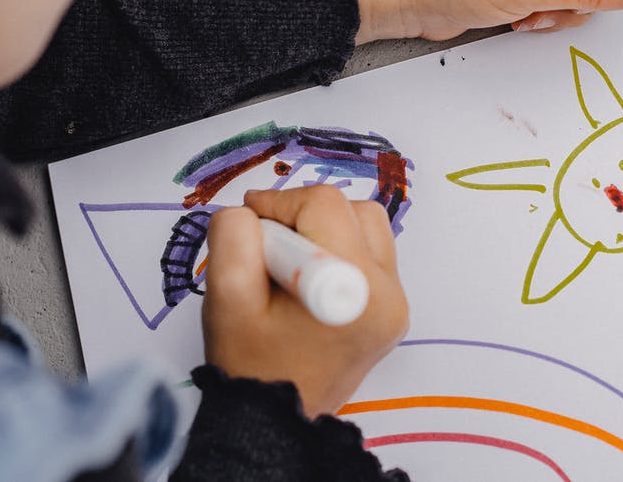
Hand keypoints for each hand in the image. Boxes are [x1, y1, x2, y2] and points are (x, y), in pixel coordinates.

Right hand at [200, 186, 408, 417]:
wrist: (276, 419)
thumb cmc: (251, 364)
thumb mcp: (226, 296)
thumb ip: (234, 236)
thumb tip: (253, 209)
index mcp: (354, 291)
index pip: (323, 205)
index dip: (278, 204)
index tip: (250, 224)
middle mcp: (388, 295)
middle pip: (352, 210)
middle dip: (304, 216)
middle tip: (270, 249)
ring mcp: (396, 304)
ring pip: (366, 227)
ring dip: (325, 230)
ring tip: (291, 265)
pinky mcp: (392, 310)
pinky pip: (370, 254)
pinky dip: (339, 251)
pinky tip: (310, 281)